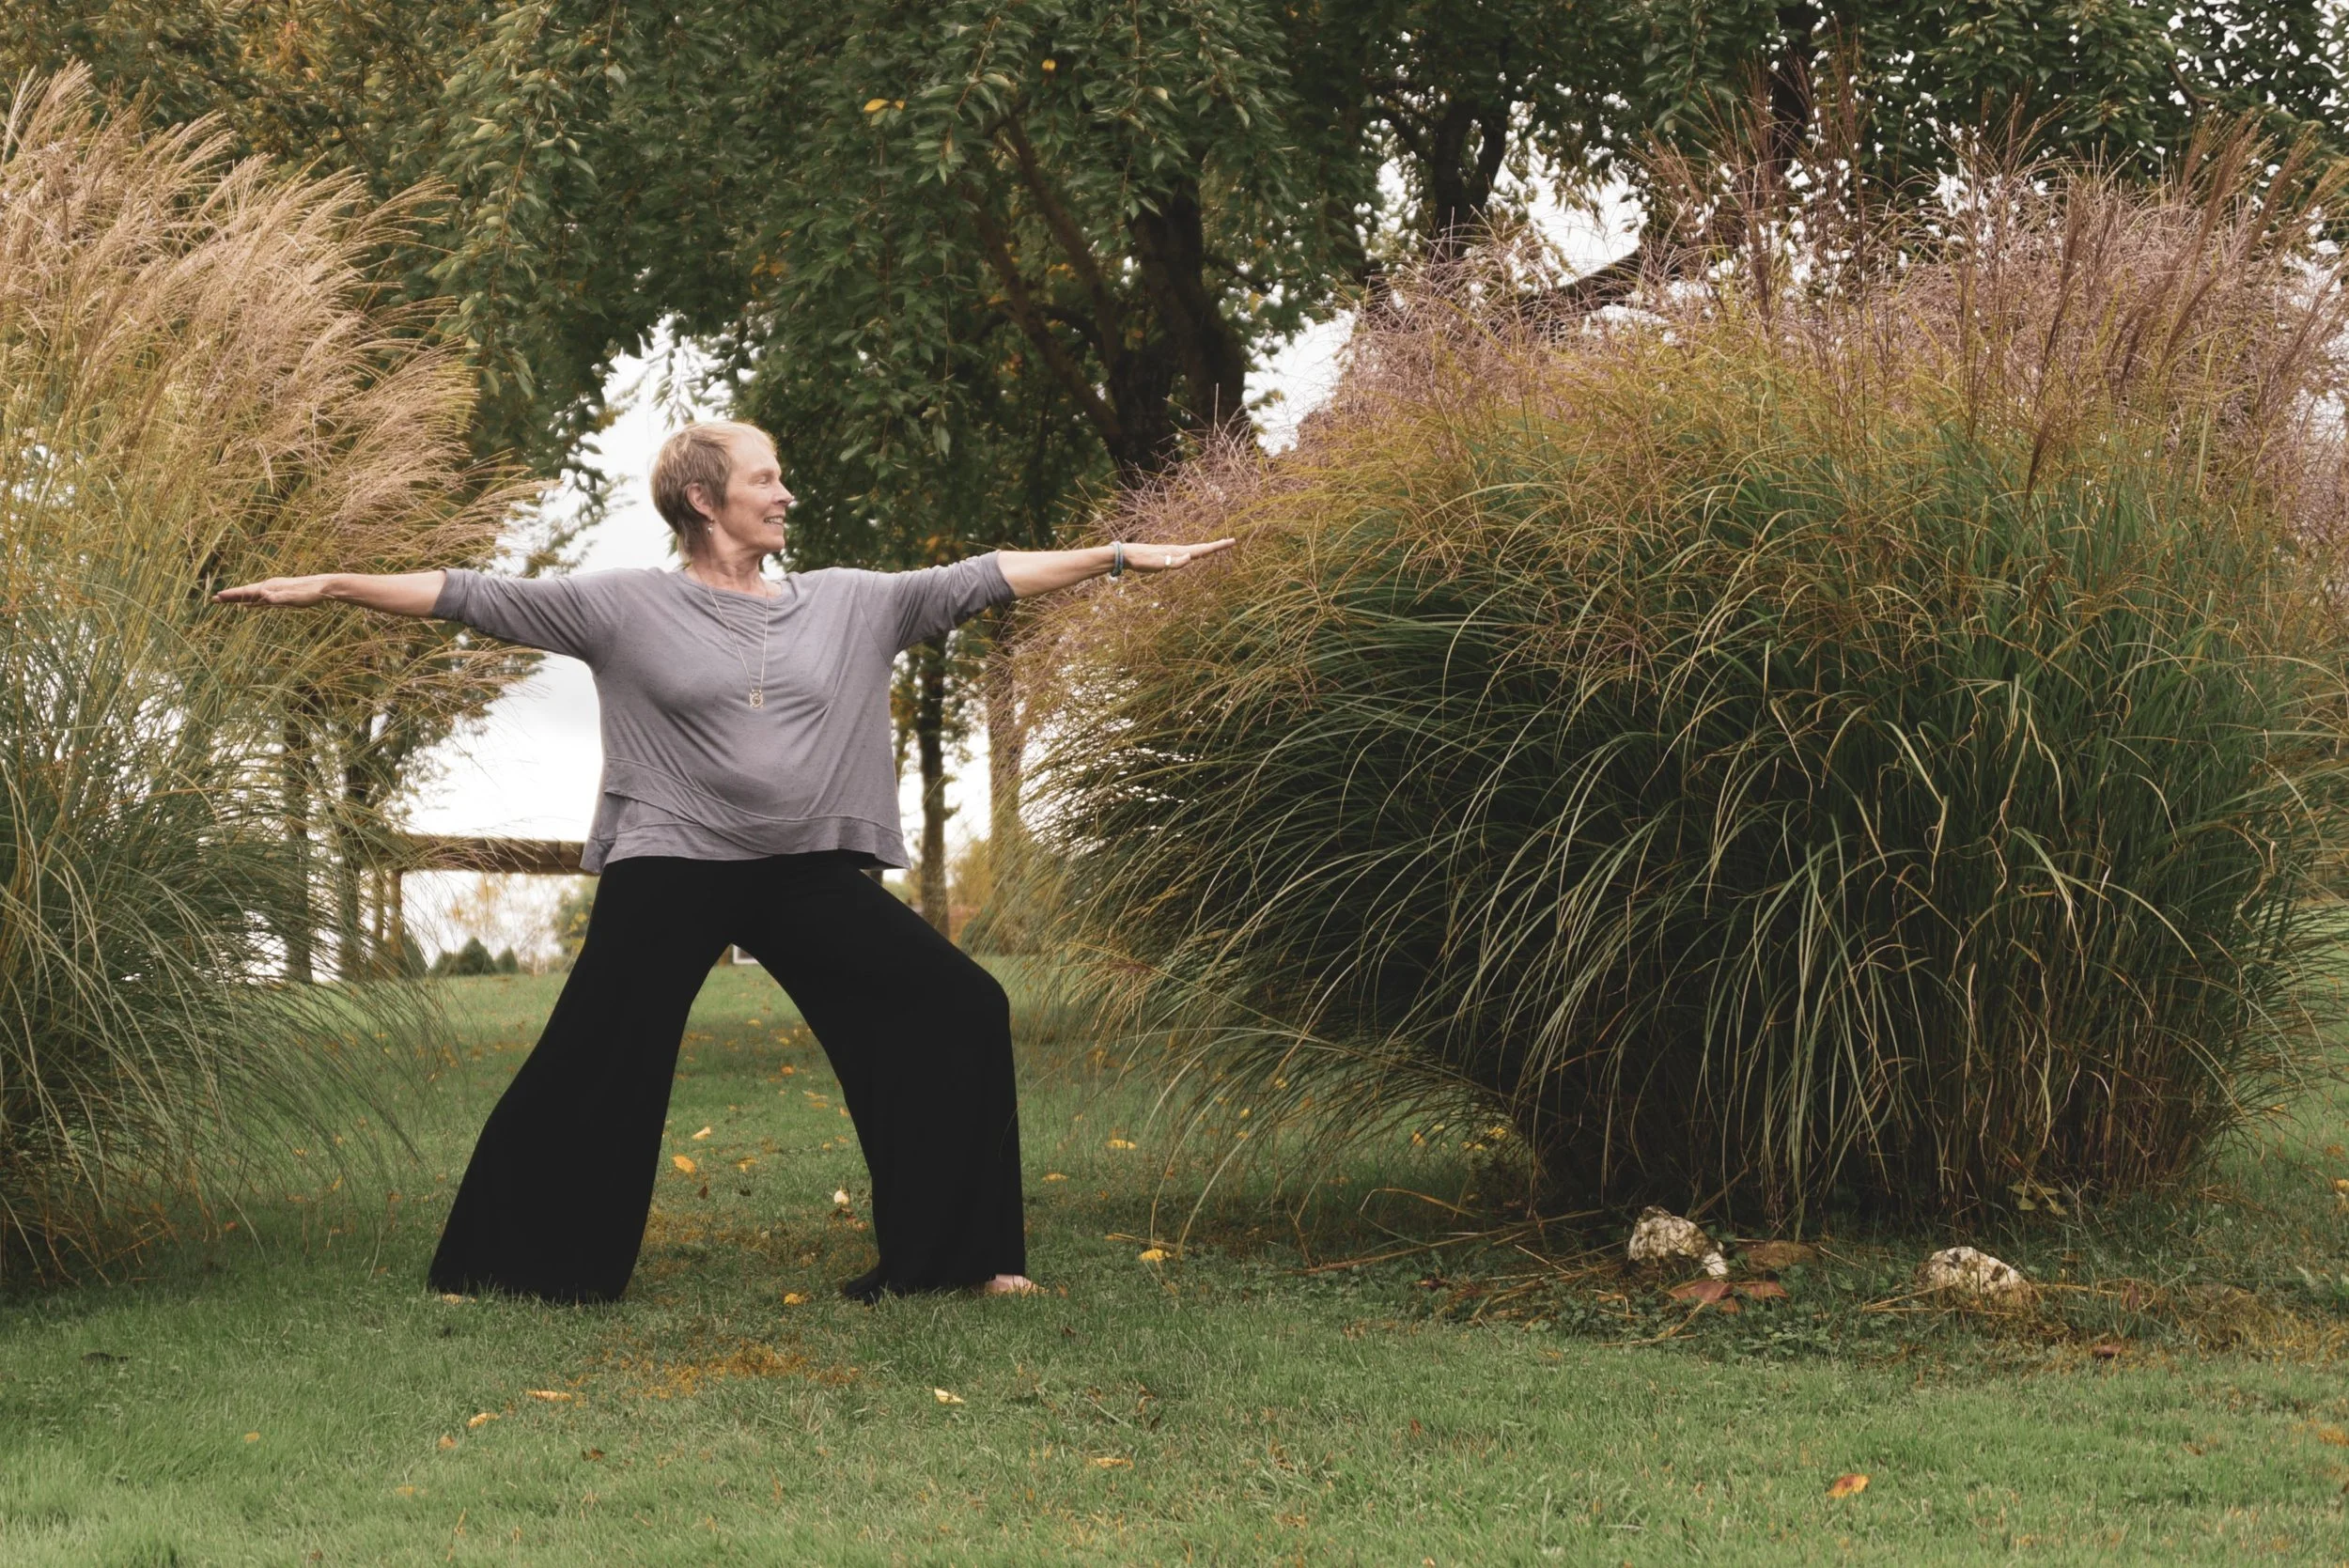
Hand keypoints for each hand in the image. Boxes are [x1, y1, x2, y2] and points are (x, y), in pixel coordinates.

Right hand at [213, 575, 333, 606]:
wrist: (324, 588)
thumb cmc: (309, 594)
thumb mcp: (293, 598)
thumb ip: (278, 598)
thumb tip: (263, 596)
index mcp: (269, 587)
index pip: (246, 592)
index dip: (232, 596)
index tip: (217, 597)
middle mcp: (269, 587)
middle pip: (245, 592)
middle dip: (230, 596)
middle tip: (214, 599)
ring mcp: (274, 591)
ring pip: (252, 595)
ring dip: (239, 599)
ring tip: (226, 601)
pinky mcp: (280, 596)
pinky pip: (261, 600)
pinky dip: (252, 602)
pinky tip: (249, 605)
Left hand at [1123, 538, 1236, 572]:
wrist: (1127, 555)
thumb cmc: (1142, 561)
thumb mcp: (1158, 564)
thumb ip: (1174, 562)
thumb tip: (1190, 557)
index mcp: (1178, 552)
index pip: (1202, 549)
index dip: (1218, 546)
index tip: (1232, 540)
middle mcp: (1178, 550)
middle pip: (1201, 548)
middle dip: (1216, 546)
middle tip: (1230, 541)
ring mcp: (1172, 552)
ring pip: (1194, 550)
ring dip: (1206, 549)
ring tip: (1216, 547)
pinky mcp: (1166, 556)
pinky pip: (1185, 555)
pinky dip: (1194, 553)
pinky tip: (1193, 555)